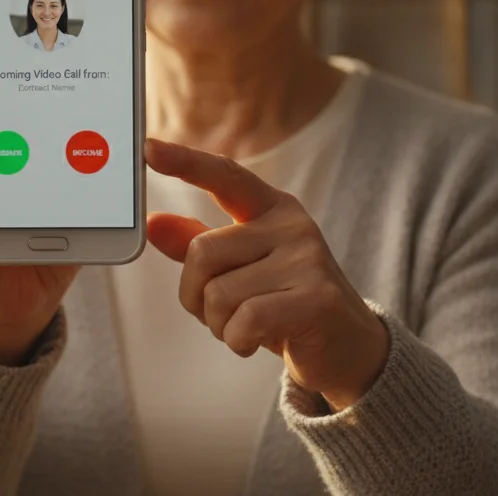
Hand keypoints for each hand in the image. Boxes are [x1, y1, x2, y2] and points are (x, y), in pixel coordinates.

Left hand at [143, 138, 388, 410]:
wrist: (348, 349)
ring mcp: (308, 259)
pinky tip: (253, 343)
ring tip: (244, 330)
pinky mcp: (318, 298)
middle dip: (194, 296)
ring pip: (219, 293)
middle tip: (217, 315)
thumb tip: (152, 224)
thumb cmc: (285, 305)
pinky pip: (246, 320)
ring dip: (218, 325)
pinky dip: (236, 341)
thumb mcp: (240, 271)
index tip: (148, 148)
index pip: (225, 176)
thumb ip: (197, 246)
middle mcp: (291, 225)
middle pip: (203, 252)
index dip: (186, 162)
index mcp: (272, 209)